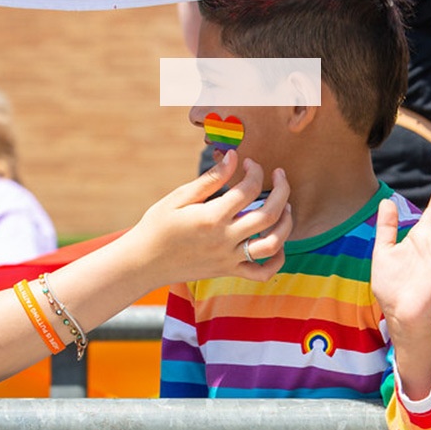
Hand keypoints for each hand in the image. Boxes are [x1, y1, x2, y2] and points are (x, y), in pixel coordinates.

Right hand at [129, 149, 292, 288]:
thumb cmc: (157, 226)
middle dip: (282, 190)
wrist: (144, 262)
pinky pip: (262, 273)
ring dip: (286, 224)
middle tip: (280, 176)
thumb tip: (234, 156)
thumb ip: (210, 179)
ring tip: (286, 208)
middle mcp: (223, 240)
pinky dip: (277, 260)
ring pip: (273, 244)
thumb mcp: (178, 198)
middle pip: (269, 214)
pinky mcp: (228, 271)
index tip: (249, 163)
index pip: (248, 189)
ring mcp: (228, 258)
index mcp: (210, 217)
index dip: (255, 171)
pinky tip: (277, 244)